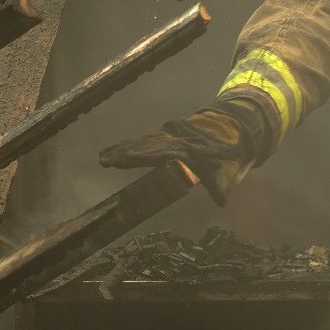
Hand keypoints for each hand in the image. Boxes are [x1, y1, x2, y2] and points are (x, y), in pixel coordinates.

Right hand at [99, 100, 263, 206]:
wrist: (227, 128)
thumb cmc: (225, 154)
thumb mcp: (225, 171)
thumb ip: (219, 185)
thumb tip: (222, 200)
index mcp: (187, 149)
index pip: (162, 153)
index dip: (145, 156)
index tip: (128, 158)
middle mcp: (173, 141)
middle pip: (146, 147)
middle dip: (126, 154)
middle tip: (106, 161)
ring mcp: (166, 137)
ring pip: (140, 142)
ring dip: (120, 150)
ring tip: (101, 158)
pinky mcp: (160, 136)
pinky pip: (140, 141)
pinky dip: (123, 146)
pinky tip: (107, 151)